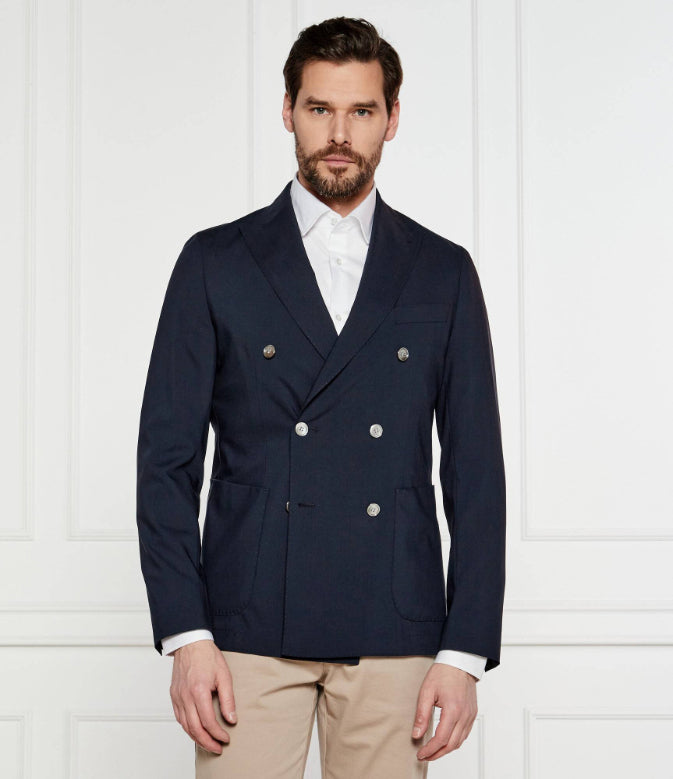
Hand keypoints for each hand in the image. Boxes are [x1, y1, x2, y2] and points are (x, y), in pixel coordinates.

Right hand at [169, 639, 236, 753]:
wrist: (190, 642)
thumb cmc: (207, 656)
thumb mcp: (224, 675)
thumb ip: (228, 699)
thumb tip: (231, 719)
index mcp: (199, 691)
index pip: (208, 721)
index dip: (218, 734)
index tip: (226, 738)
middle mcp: (185, 696)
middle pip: (194, 728)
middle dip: (207, 742)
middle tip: (218, 748)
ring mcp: (177, 696)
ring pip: (185, 726)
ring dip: (197, 738)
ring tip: (208, 743)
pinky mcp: (173, 695)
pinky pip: (179, 717)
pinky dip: (188, 728)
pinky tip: (196, 730)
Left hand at [412, 663, 477, 761]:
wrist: (460, 661)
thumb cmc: (443, 673)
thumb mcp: (427, 691)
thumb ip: (422, 715)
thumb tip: (417, 734)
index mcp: (453, 710)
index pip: (441, 739)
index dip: (429, 750)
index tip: (420, 754)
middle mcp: (464, 715)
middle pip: (452, 744)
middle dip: (437, 754)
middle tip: (425, 756)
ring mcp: (470, 715)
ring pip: (460, 741)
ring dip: (446, 749)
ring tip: (433, 751)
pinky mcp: (472, 713)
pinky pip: (465, 733)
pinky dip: (455, 741)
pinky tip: (446, 740)